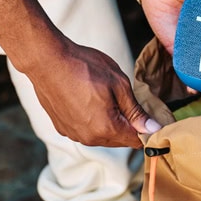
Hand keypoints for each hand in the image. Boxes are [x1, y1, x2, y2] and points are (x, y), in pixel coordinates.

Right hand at [24, 39, 159, 147]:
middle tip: (128, 101)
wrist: (47, 60)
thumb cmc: (84, 67)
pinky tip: (89, 100)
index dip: (147, 130)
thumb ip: (136, 111)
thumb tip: (153, 129)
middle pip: (120, 140)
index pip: (137, 140)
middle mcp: (89, 138)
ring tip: (106, 97)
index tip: (151, 117)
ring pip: (102, 136)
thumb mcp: (119, 84)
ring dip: (110, 122)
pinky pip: (85, 130)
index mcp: (106, 128)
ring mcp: (73, 134)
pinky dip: (92, 120)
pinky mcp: (62, 127)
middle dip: (129, 125)